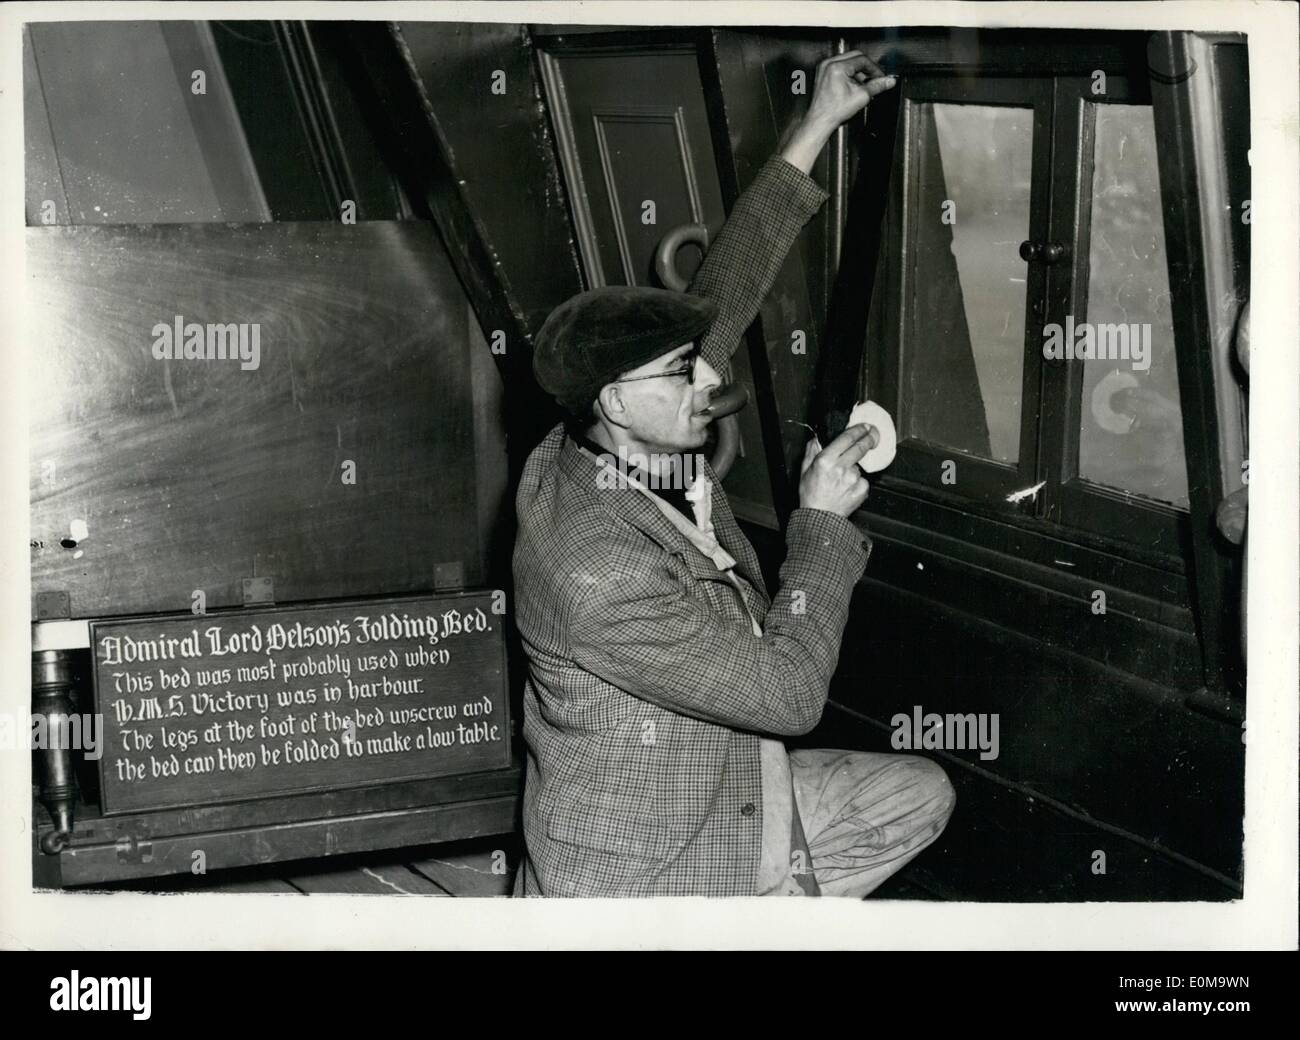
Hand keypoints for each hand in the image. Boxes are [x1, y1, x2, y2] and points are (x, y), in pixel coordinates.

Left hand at [781, 51, 896, 172]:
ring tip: (863, 85)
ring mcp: (824, 68)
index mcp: (837, 67)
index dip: (874, 68)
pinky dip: (848, 74)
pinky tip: (852, 86)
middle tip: (874, 78)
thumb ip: (877, 86)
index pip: (863, 60)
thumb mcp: (861, 97)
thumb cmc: (833, 111)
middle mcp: (829, 64)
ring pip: (848, 62)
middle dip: (866, 69)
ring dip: (858, 72)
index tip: (880, 76)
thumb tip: (888, 81)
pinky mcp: (822, 74)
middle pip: (855, 57)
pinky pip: (839, 67)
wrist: (820, 121)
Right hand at [798, 427, 872, 517]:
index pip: (847, 438)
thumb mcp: (804, 470)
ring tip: (842, 481)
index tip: (865, 426)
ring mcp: (853, 479)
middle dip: (870, 438)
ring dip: (854, 469)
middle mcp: (841, 468)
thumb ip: (811, 452)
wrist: (820, 518)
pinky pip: (862, 480)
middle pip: (861, 447)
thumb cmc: (811, 495)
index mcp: (826, 460)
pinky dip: (857, 482)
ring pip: (859, 466)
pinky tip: (847, 489)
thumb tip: (816, 439)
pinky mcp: (862, 490)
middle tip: (873, 434)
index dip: (859, 429)